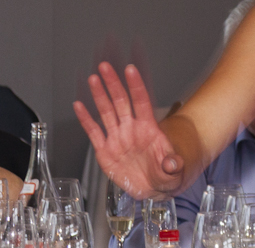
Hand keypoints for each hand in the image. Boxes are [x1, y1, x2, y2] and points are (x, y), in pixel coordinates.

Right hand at [73, 62, 185, 198]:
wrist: (154, 188)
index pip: (142, 101)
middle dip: (113, 83)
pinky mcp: (105, 151)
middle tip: (105, 67)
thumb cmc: (165, 174)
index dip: (136, 85)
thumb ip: (172, 164)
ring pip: (106, 112)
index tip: (130, 70)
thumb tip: (172, 164)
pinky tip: (79, 106)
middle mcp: (131, 129)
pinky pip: (94, 132)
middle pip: (121, 101)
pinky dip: (86, 119)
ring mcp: (117, 138)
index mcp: (149, 129)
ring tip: (93, 79)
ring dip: (99, 95)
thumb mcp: (174, 170)